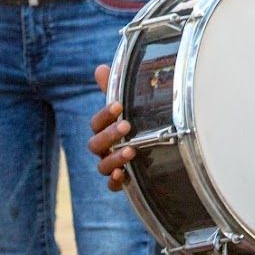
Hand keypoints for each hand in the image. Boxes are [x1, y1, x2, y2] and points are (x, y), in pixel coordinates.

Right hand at [87, 64, 133, 191]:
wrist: (158, 156)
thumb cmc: (138, 127)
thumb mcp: (129, 108)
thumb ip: (114, 91)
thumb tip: (100, 68)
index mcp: (105, 131)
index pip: (96, 123)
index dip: (105, 115)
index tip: (118, 105)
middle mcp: (105, 149)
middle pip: (95, 144)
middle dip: (110, 135)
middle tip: (127, 126)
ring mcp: (111, 167)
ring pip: (102, 165)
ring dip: (114, 158)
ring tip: (131, 151)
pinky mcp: (123, 184)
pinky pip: (112, 186)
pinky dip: (115, 181)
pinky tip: (122, 175)